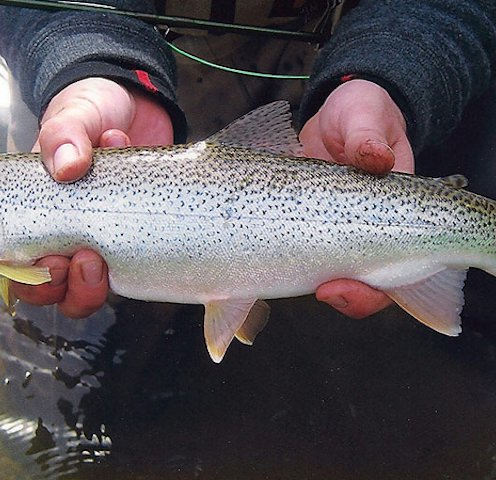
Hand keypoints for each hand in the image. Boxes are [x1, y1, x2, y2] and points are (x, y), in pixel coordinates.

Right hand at [12, 77, 173, 317]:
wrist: (138, 106)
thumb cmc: (91, 110)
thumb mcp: (73, 113)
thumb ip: (64, 133)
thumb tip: (68, 168)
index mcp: (31, 210)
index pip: (13, 264)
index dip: (26, 278)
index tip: (50, 259)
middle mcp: (60, 233)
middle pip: (49, 289)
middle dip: (61, 287)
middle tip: (82, 258)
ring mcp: (97, 239)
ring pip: (84, 292)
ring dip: (90, 287)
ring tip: (100, 255)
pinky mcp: (131, 239)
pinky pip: (128, 270)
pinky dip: (131, 252)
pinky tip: (133, 199)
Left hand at [299, 79, 414, 318]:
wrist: (334, 114)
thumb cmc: (361, 114)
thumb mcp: (367, 116)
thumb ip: (369, 135)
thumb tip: (374, 157)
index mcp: (393, 213)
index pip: (399, 268)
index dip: (374, 289)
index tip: (342, 284)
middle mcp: (367, 231)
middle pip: (369, 285)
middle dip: (351, 298)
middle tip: (324, 291)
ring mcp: (334, 232)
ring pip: (330, 278)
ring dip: (310, 287)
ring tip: (283, 285)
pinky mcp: (304, 225)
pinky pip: (295, 259)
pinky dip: (277, 272)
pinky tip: (252, 275)